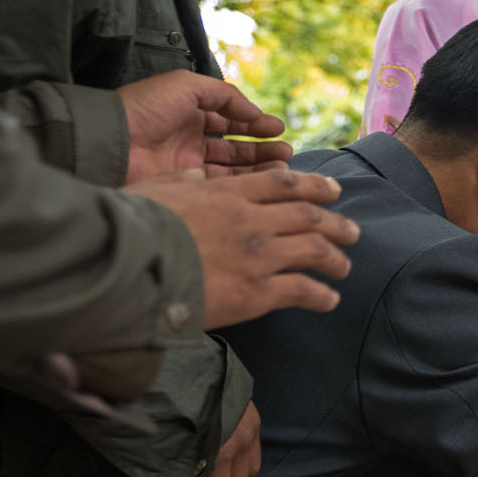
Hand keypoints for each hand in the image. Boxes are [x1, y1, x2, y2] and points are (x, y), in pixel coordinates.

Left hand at [120, 70, 294, 181]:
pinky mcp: (183, 184)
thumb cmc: (145, 107)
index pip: (229, 120)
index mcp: (190, 112)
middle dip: (261, 148)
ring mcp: (187, 163)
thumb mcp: (187, 86)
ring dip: (257, 166)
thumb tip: (254, 113)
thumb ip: (225, 96)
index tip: (277, 129)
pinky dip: (240, 182)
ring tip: (281, 165)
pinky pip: (218, 184)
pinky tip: (259, 178)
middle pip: (234, 146)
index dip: (254, 124)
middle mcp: (190, 138)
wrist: (111, 140)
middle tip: (285, 152)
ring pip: (230, 167)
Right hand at [130, 169, 357, 328]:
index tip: (333, 190)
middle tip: (351, 230)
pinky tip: (329, 300)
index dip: (315, 186)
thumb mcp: (153, 189)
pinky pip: (302, 291)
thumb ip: (180, 182)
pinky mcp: (257, 292)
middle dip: (335, 222)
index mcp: (228, 193)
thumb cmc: (130, 228)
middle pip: (309, 215)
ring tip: (345, 266)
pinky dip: (321, 295)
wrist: (126, 268)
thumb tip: (193, 176)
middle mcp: (252, 221)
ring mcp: (259, 256)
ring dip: (335, 258)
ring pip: (314, 250)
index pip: (283, 184)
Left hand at [159, 402, 259, 476]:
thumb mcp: (162, 425)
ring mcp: (245, 437)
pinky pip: (253, 466)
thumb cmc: (172, 392)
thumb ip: (165, 454)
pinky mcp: (254, 426)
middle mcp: (228, 447)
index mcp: (201, 449)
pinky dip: (239, 475)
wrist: (192, 358)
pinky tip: (224, 471)